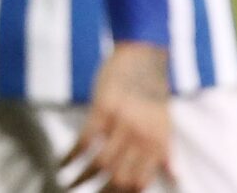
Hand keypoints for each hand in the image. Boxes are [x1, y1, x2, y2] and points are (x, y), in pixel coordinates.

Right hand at [62, 43, 170, 191]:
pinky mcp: (102, 109)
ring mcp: (122, 124)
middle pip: (119, 178)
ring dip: (81, 178)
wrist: (144, 56)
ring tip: (68, 184)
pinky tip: (61, 163)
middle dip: (100, 192)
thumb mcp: (165, 123)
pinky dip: (70, 156)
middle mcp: (142, 138)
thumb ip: (166, 152)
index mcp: (158, 144)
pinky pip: (84, 141)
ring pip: (100, 163)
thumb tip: (174, 176)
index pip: (139, 182)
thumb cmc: (154, 90)